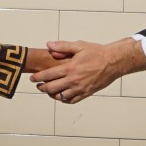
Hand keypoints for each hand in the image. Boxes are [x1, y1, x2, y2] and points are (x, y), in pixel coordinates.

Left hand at [30, 38, 145, 103]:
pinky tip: (61, 95)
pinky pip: (71, 100)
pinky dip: (63, 100)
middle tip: (38, 85)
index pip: (48, 75)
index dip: (38, 77)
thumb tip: (49, 45)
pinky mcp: (86, 93)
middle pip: (51, 88)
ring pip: (60, 96)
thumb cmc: (96, 52)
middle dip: (42, 87)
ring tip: (48, 90)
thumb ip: (62, 46)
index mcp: (70, 68)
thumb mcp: (79, 45)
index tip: (32, 78)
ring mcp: (80, 88)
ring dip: (51, 94)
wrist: (113, 62)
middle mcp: (73, 80)